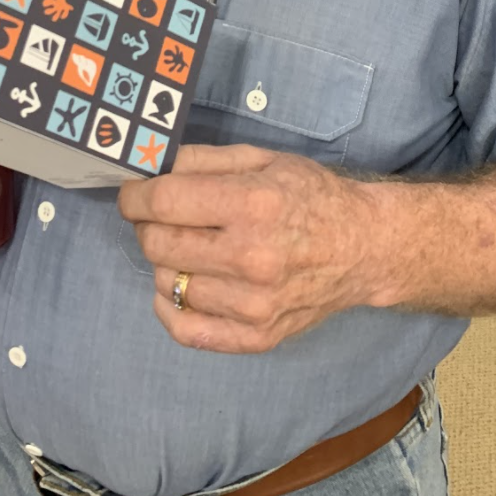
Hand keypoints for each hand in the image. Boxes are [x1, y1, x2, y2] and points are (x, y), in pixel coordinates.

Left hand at [118, 144, 377, 353]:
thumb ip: (202, 161)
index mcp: (253, 204)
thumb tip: (149, 168)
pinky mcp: (258, 336)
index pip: (164, 203)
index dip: (135, 196)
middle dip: (147, 225)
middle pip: (159, 245)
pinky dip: (170, 307)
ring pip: (168, 285)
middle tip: (161, 216)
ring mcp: (255, 304)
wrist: (362, 247)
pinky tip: (182, 284)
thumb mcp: (262, 158)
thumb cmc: (310, 195)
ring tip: (188, 246)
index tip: (133, 193)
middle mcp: (252, 258)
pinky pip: (187, 330)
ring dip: (166, 262)